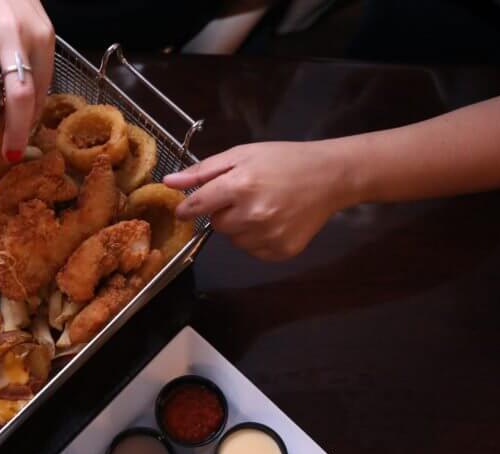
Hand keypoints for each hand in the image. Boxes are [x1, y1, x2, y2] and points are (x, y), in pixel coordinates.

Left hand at [165, 141, 357, 260]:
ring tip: (263, 207)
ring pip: (234, 240)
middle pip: (217, 225)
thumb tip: (169, 183)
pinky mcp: (281, 251)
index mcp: (241, 186)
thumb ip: (203, 171)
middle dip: (225, 212)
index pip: (199, 205)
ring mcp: (269, 236)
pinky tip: (274, 220)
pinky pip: (253, 251)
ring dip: (241, 227)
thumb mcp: (241, 155)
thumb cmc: (283, 160)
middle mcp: (253, 215)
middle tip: (246, 196)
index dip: (189, 208)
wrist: (330, 176)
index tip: (185, 209)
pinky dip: (258, 239)